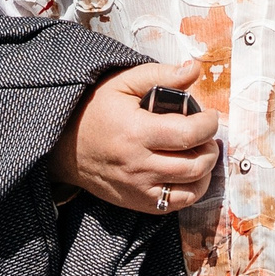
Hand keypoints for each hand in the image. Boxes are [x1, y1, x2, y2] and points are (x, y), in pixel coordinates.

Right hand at [48, 60, 220, 213]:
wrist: (63, 144)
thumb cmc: (95, 108)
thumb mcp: (123, 82)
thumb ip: (160, 75)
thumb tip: (194, 70)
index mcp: (137, 132)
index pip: (189, 134)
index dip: (209, 124)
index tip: (210, 116)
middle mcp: (139, 165)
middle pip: (195, 165)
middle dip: (211, 148)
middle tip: (207, 135)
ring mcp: (138, 188)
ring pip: (191, 189)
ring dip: (205, 171)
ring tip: (201, 153)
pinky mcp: (136, 202)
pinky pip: (175, 205)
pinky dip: (190, 190)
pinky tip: (188, 173)